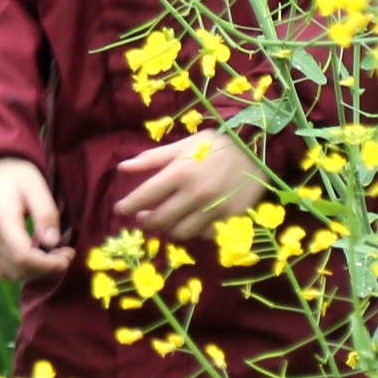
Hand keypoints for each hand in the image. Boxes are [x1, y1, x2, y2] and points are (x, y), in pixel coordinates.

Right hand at [0, 158, 70, 287]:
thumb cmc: (14, 174)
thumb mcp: (36, 186)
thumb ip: (45, 214)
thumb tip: (53, 243)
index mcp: (0, 222)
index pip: (22, 257)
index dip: (48, 264)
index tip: (68, 255)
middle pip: (16, 269)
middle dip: (45, 269)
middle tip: (65, 255)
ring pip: (7, 274)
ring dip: (32, 272)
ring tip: (51, 257)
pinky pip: (0, 269)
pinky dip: (19, 270)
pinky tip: (35, 257)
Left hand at [109, 128, 269, 241]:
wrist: (258, 149)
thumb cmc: (217, 143)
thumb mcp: (183, 145)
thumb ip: (152, 159)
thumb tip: (122, 168)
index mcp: (179, 173)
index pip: (144, 197)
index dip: (127, 206)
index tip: (119, 209)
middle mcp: (194, 194)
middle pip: (159, 220)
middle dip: (146, 221)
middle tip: (143, 217)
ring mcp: (213, 209)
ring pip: (181, 232)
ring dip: (168, 229)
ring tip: (166, 221)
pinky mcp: (230, 219)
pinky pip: (205, 234)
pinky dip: (195, 231)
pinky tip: (193, 221)